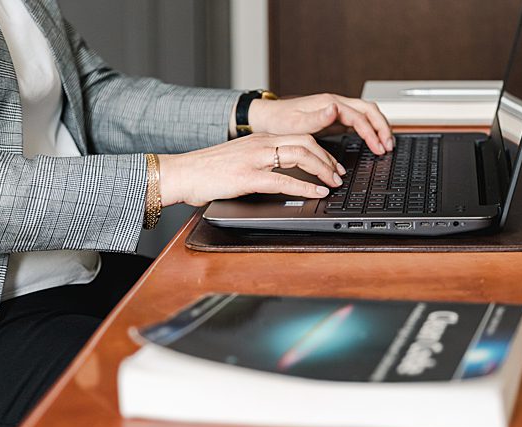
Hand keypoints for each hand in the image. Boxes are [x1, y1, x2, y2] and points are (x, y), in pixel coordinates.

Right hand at [156, 134, 345, 207]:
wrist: (182, 173)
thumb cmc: (209, 170)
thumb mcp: (242, 160)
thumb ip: (264, 163)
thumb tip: (286, 175)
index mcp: (260, 139)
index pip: (300, 137)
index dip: (323, 152)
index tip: (334, 166)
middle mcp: (260, 143)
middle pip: (306, 143)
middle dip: (328, 160)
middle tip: (339, 175)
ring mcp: (255, 158)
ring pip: (300, 156)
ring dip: (323, 170)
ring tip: (333, 183)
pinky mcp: (248, 176)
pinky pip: (284, 180)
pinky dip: (306, 187)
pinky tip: (317, 193)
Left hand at [249, 92, 393, 155]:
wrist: (268, 118)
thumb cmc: (281, 122)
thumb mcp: (297, 123)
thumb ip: (318, 117)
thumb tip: (335, 108)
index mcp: (329, 104)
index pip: (360, 117)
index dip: (373, 134)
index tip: (379, 149)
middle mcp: (335, 103)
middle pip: (370, 110)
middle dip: (383, 127)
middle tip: (389, 146)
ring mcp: (337, 110)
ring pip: (367, 113)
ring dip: (379, 127)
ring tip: (386, 145)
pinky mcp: (336, 118)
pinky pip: (360, 120)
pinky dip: (371, 130)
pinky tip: (373, 141)